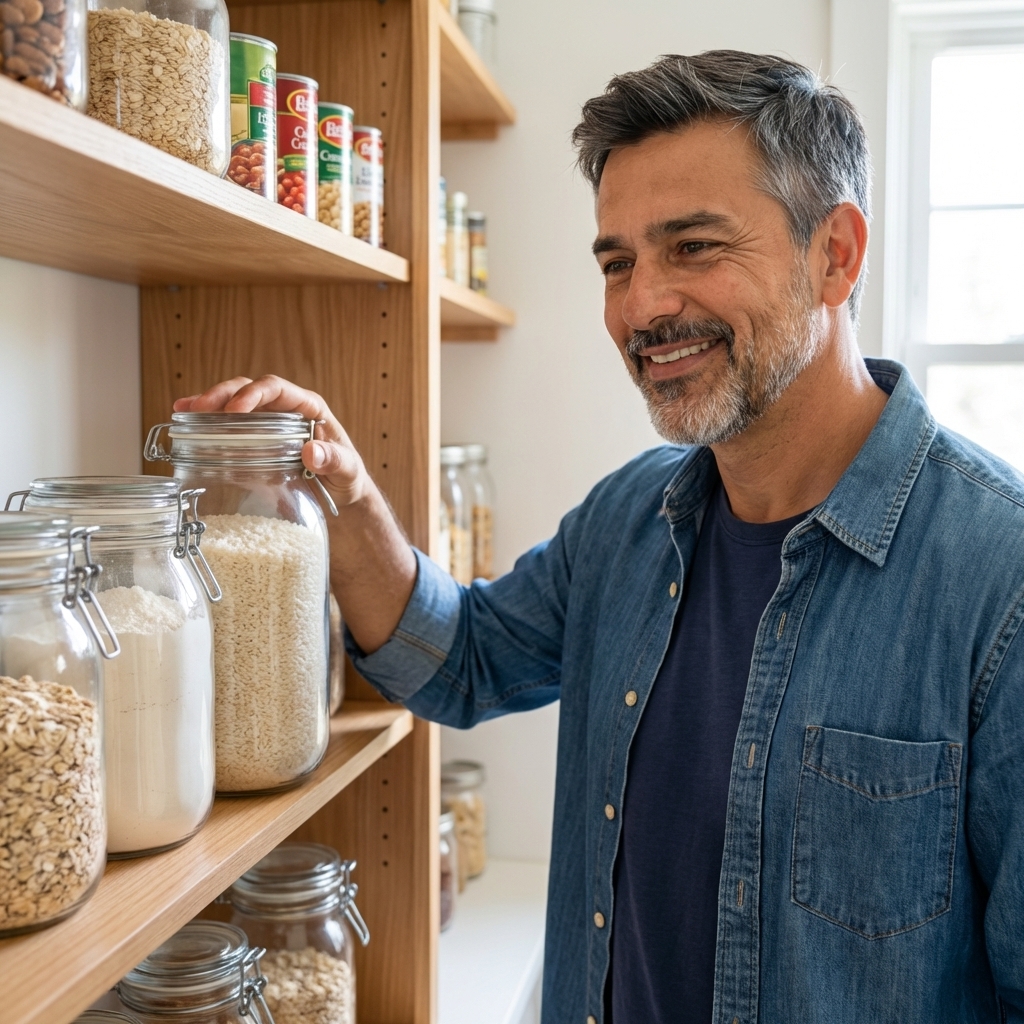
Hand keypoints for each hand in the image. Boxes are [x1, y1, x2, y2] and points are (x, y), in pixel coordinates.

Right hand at [174, 376, 371, 506]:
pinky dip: (207, 421)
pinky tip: (185, 421)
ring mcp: (267, 423)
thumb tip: (312, 451)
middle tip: (199, 408)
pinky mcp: (255, 440)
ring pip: (234, 403)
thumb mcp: (348, 471)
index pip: (277, 389)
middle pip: (249, 389)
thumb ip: (335, 460)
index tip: (235, 410)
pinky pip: (228, 424)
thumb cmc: (348, 478)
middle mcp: (285, 409)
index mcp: (309, 408)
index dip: (254, 394)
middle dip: (222, 395)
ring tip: (183, 410)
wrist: (341, 493)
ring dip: (208, 404)